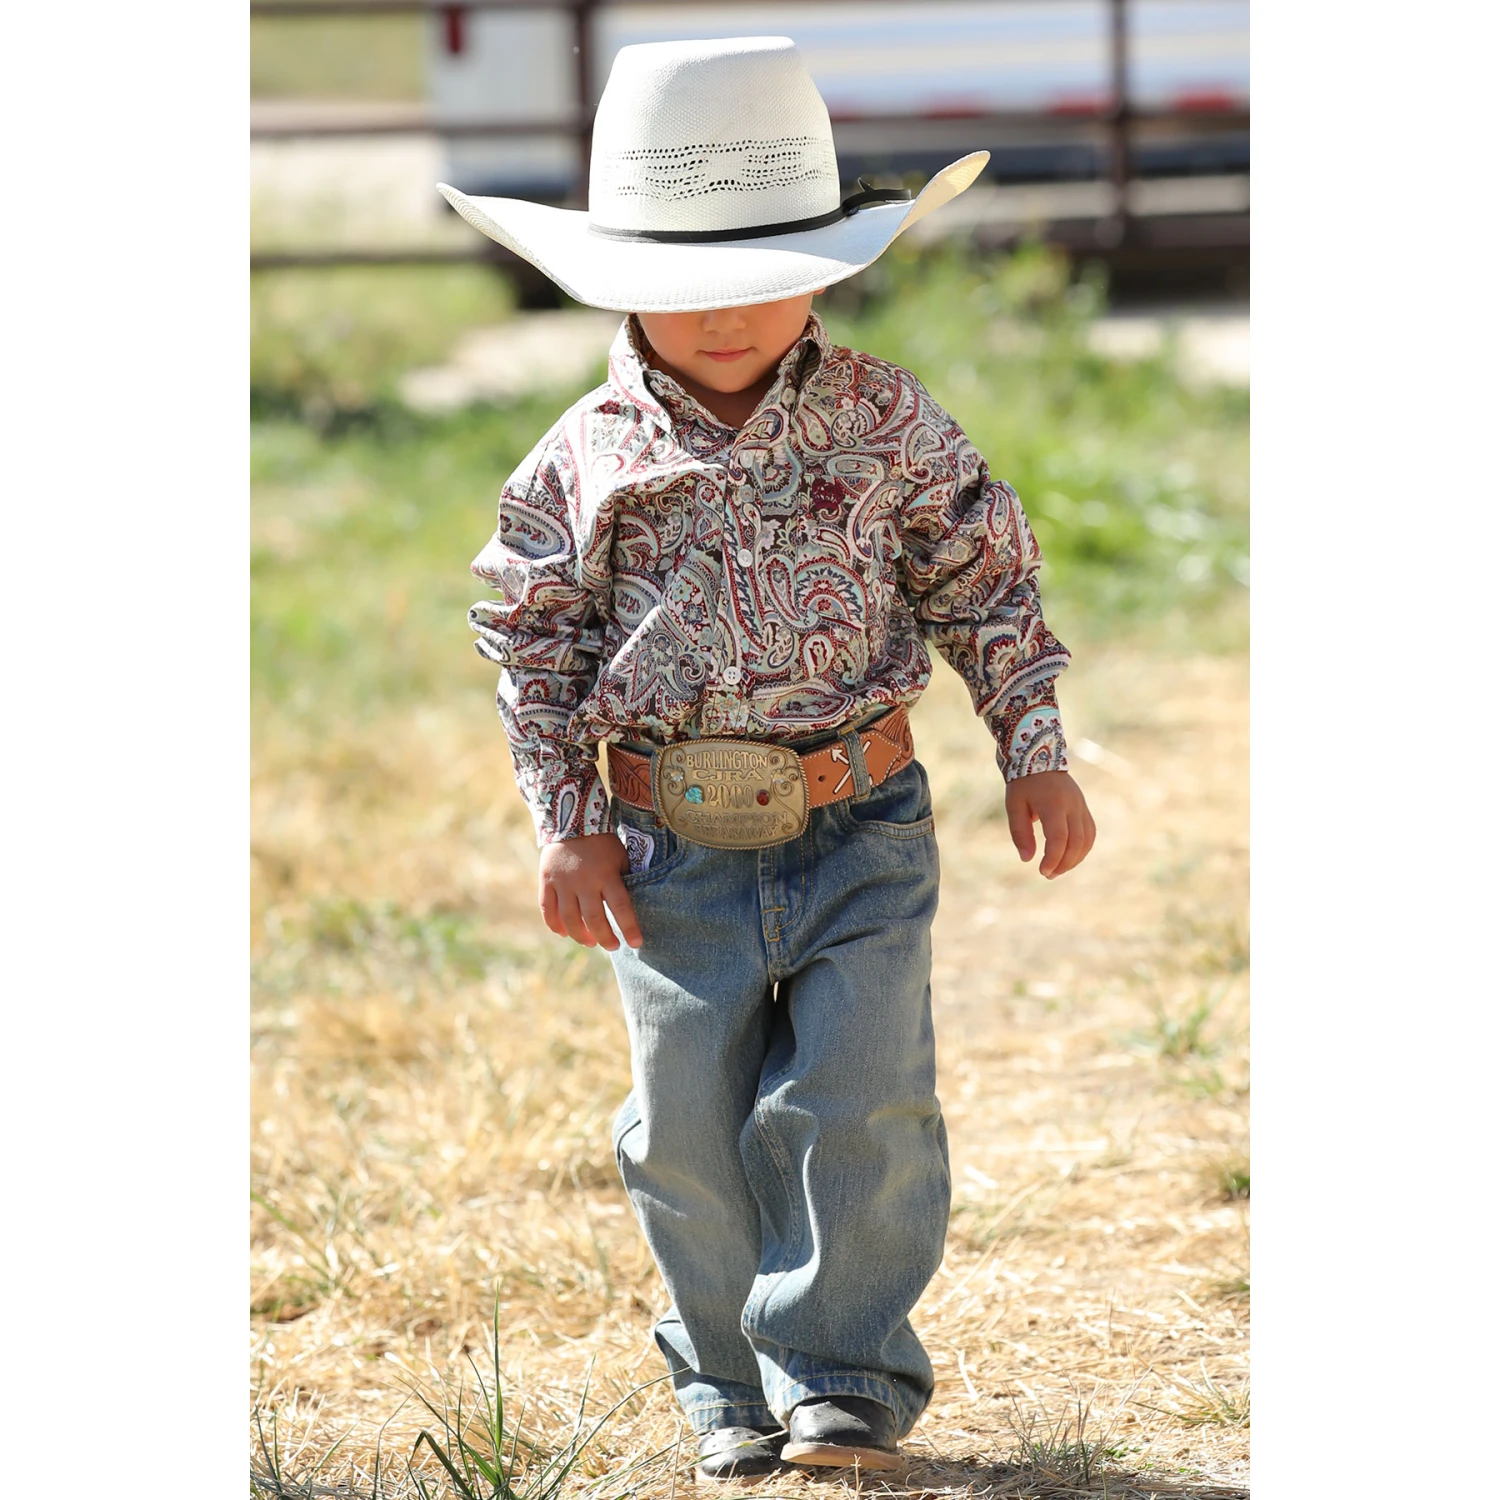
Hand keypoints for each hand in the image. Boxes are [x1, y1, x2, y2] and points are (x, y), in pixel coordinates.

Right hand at [539, 833, 642, 950]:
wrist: (572, 819)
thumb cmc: (603, 842)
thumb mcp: (621, 857)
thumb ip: (624, 881)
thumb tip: (632, 908)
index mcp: (607, 874)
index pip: (621, 907)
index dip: (629, 928)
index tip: (636, 943)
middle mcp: (584, 881)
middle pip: (593, 919)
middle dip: (604, 937)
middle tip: (612, 947)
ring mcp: (563, 882)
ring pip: (569, 918)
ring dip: (580, 935)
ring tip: (589, 943)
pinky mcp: (547, 880)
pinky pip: (547, 909)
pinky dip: (555, 924)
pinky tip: (564, 933)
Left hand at [1005, 770, 1095, 878]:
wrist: (1040, 756)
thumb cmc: (1023, 783)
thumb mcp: (1014, 806)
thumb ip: (1020, 833)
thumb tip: (1027, 859)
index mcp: (1053, 804)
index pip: (1059, 837)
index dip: (1053, 858)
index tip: (1042, 871)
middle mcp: (1072, 805)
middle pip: (1077, 841)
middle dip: (1064, 863)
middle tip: (1048, 874)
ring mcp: (1081, 806)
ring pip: (1087, 839)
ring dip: (1075, 859)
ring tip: (1058, 869)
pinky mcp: (1084, 807)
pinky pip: (1090, 832)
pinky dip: (1082, 848)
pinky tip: (1069, 858)